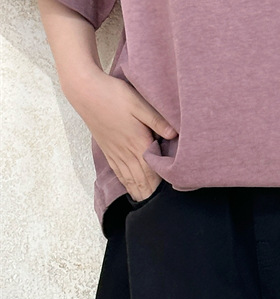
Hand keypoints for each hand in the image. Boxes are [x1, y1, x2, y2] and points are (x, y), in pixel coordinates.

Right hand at [68, 69, 175, 200]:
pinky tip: (130, 188)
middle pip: (142, 179)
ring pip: (129, 178)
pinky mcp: (107, 149)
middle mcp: (126, 152)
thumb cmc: (114, 94)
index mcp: (137, 143)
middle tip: (161, 208)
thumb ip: (157, 120)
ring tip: (147, 205)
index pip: (152, 171)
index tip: (170, 196)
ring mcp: (115, 152)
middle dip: (151, 193)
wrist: (85, 91)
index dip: (161, 185)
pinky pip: (118, 171)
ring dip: (139, 192)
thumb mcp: (139, 103)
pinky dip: (126, 183)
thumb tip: (175, 135)